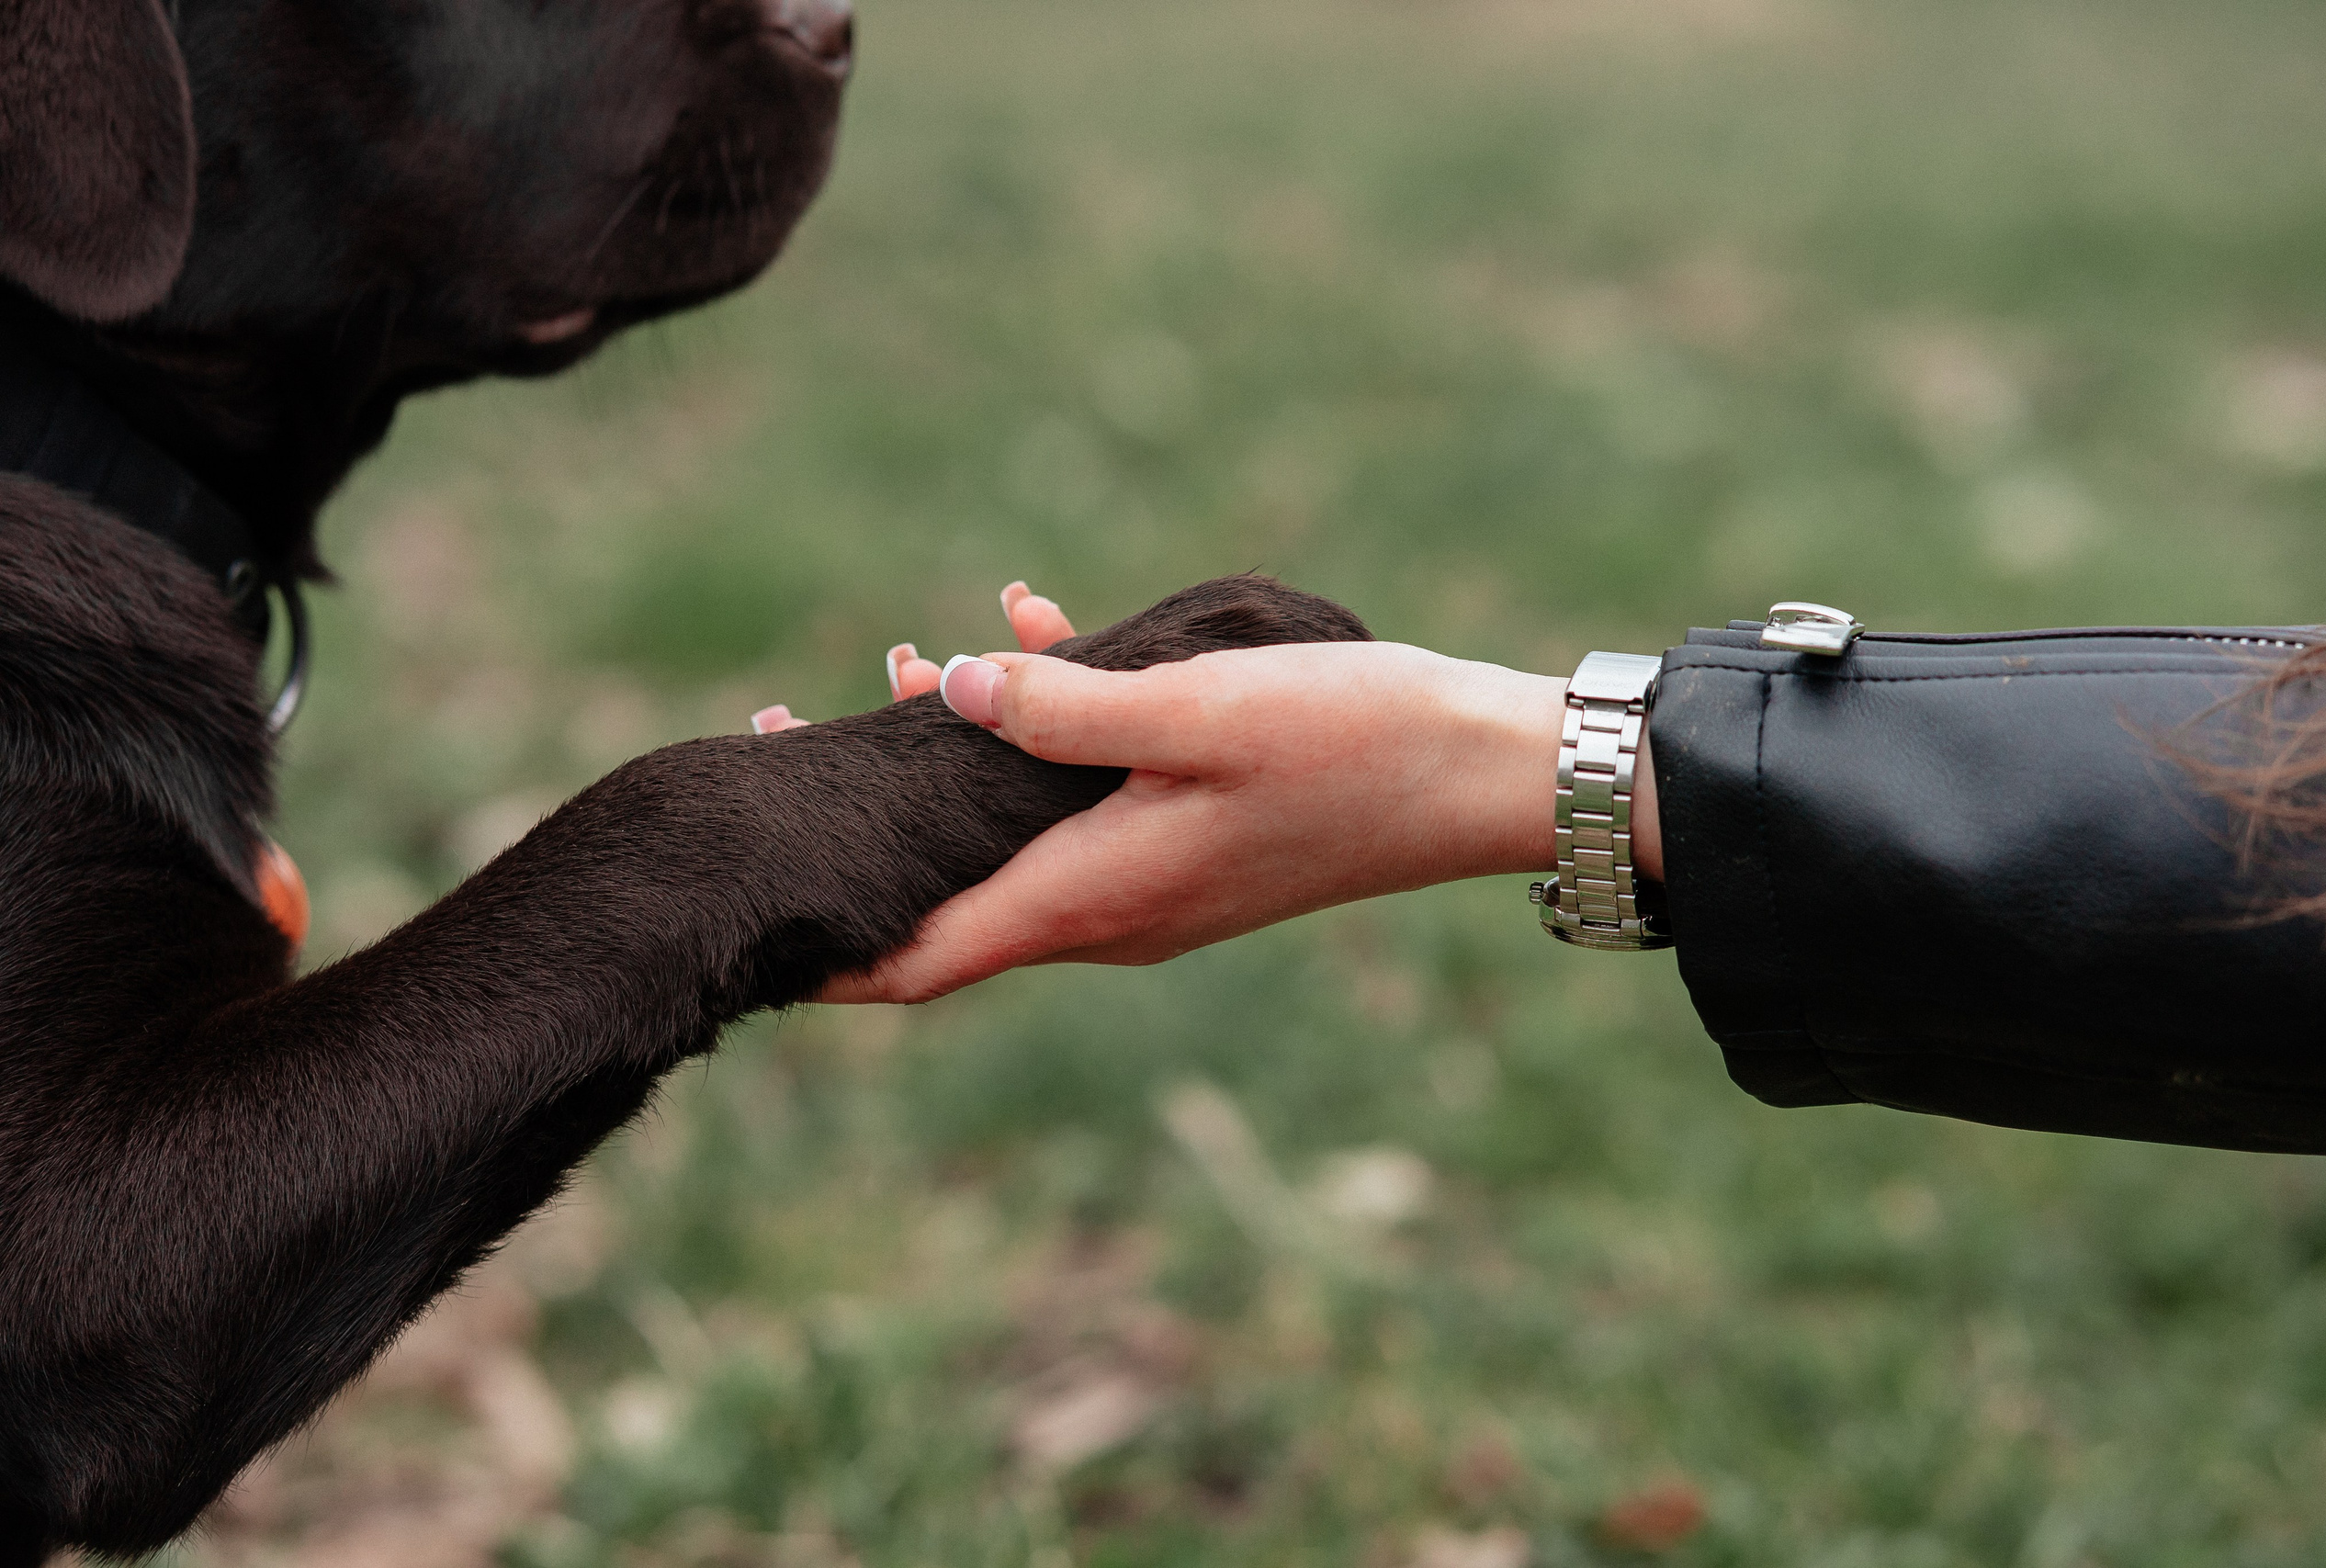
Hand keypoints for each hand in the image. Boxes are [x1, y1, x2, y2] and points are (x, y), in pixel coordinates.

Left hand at [789, 583, 1658, 1004]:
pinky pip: (1085, 807)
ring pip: (1012, 846)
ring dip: (954, 767)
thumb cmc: (1351, 743)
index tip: (747, 918)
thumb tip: (947, 688)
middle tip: (787, 738)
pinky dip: (1043, 741)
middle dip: (870, 835)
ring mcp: (1155, 888)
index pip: (924, 958)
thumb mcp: (1199, 709)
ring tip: (901, 663)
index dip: (827, 952)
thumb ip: (1066, 709)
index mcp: (1096, 897)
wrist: (1481, 775)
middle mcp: (1113, 914)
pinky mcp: (1193, 849)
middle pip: (953, 905)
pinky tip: (1029, 635)